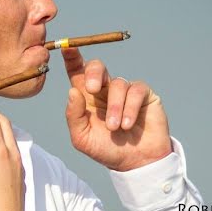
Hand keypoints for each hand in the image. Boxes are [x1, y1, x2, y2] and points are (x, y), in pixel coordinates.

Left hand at [62, 47, 172, 171]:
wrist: (135, 163)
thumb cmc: (106, 149)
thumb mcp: (82, 138)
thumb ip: (74, 116)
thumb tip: (72, 91)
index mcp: (86, 97)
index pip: (77, 72)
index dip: (72, 58)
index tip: (67, 47)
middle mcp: (105, 90)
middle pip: (97, 67)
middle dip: (93, 73)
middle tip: (91, 89)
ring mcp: (125, 91)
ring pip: (117, 84)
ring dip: (114, 107)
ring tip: (115, 128)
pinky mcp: (144, 95)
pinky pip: (135, 90)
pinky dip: (129, 107)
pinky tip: (127, 124)